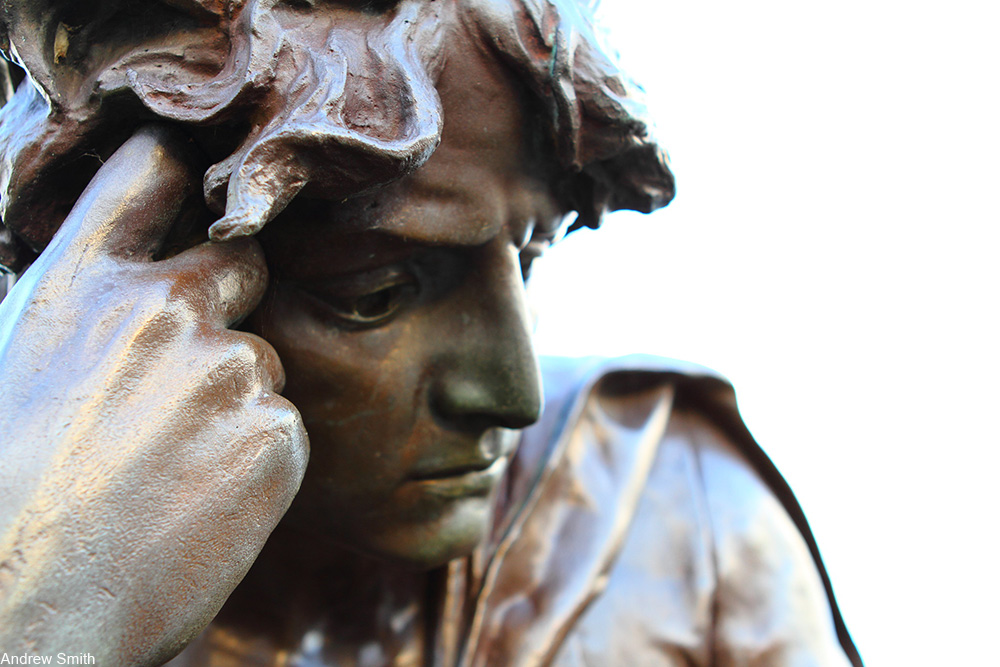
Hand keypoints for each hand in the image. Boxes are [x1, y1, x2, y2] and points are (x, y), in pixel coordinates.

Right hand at [0, 126, 308, 664]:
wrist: (26, 605)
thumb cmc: (10, 493)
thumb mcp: (23, 362)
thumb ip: (93, 312)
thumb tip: (139, 287)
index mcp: (82, 281)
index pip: (149, 174)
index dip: (182, 167)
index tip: (203, 172)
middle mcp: (162, 306)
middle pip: (242, 259)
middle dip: (232, 293)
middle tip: (197, 360)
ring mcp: (227, 365)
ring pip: (260, 362)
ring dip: (233, 399)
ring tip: (172, 469)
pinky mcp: (274, 430)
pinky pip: (280, 426)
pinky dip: (253, 458)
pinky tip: (200, 502)